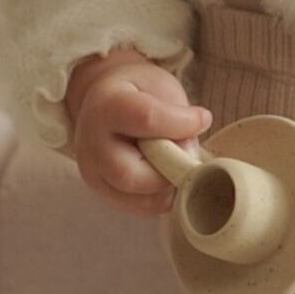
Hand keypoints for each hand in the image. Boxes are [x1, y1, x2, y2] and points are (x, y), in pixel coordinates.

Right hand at [65, 48, 212, 215]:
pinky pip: (141, 207)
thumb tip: (189, 152)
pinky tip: (166, 171)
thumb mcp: (159, 87)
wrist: (104, 102)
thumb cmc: (137, 91)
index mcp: (106, 106)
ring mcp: (93, 173)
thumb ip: (176, 115)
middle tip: (187, 151)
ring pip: (139, 198)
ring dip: (170, 184)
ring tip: (175, 159)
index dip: (181, 124)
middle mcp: (91, 144)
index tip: (203, 119)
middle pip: (132, 175)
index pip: (146, 119)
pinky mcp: (102, 192)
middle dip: (171, 167)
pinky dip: (163, 195)